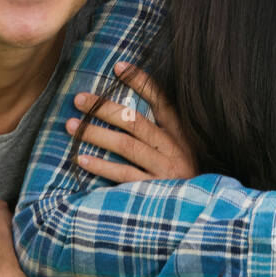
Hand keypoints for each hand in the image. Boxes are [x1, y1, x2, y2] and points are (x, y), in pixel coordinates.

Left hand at [67, 63, 197, 182]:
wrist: (203, 209)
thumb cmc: (189, 176)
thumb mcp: (187, 148)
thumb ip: (166, 129)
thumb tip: (132, 109)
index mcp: (181, 132)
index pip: (161, 100)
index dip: (140, 82)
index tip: (119, 67)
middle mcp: (172, 147)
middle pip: (134, 121)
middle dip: (104, 108)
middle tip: (79, 99)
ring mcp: (162, 169)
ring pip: (125, 145)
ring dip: (96, 133)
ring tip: (71, 125)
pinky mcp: (153, 190)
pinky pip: (123, 175)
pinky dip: (101, 167)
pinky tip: (82, 159)